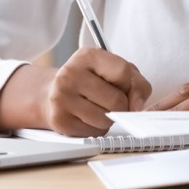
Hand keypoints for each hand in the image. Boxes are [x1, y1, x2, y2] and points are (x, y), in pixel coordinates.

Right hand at [0, 48, 151, 136]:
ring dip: (108, 119)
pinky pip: (93, 133)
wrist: (51, 93)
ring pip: (106, 120)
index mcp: (87, 56)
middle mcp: (70, 74)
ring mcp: (62, 98)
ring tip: (97, 109)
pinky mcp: (60, 121)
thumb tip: (137, 106)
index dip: (132, 86)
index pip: (123, 72)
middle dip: (121, 107)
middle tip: (110, 102)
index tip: (128, 91)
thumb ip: (135, 83)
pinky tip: (86, 118)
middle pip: (116, 101)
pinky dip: (96, 129)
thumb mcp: (113, 70)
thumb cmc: (90, 81)